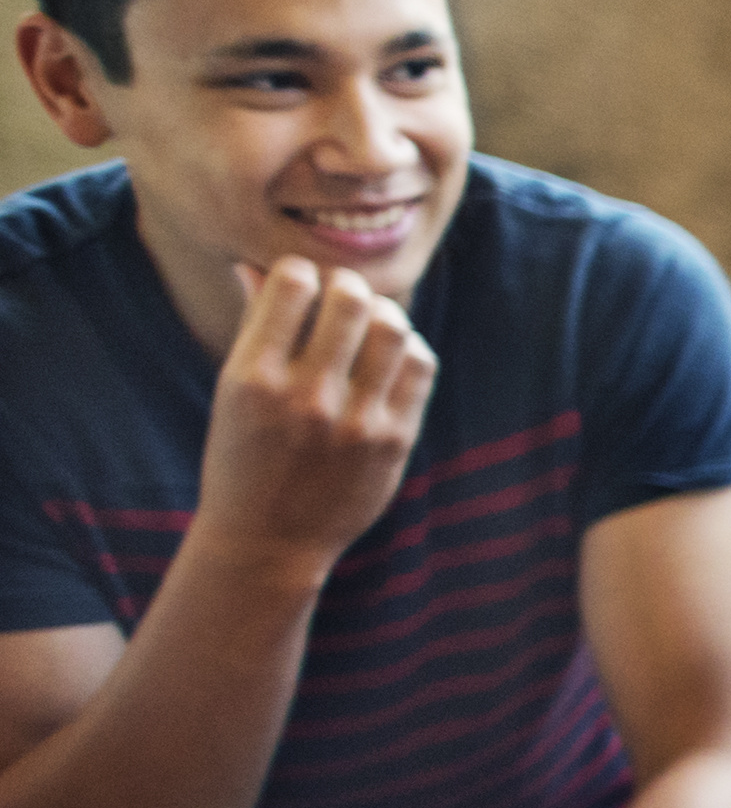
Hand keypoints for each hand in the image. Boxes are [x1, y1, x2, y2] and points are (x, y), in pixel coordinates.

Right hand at [191, 258, 432, 573]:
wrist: (268, 542)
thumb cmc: (242, 456)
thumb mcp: (233, 392)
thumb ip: (254, 327)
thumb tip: (260, 264)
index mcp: (252, 379)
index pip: (294, 285)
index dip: (300, 273)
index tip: (301, 285)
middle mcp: (306, 398)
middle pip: (351, 299)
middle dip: (347, 287)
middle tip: (342, 299)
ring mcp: (355, 422)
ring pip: (394, 327)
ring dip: (383, 313)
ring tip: (369, 324)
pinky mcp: (395, 441)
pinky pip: (420, 365)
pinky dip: (408, 348)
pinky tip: (389, 358)